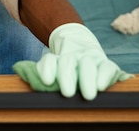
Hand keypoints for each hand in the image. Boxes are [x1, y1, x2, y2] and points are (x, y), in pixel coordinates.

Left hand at [13, 23, 132, 99]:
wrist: (80, 43)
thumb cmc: (65, 66)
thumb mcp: (53, 68)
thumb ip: (43, 73)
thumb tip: (30, 78)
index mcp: (57, 59)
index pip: (49, 61)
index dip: (47, 69)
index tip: (46, 81)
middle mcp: (72, 57)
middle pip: (67, 63)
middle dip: (67, 77)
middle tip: (67, 93)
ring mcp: (89, 58)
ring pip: (87, 63)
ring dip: (87, 78)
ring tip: (88, 94)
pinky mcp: (105, 63)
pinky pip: (107, 67)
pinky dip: (104, 76)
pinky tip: (101, 86)